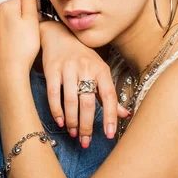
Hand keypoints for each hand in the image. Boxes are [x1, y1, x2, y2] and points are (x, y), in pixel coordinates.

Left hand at [0, 0, 39, 79]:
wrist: (10, 69)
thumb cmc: (23, 46)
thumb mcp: (31, 19)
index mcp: (6, 5)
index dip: (39, 9)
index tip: (42, 20)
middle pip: (20, 8)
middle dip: (31, 16)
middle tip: (36, 30)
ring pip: (16, 18)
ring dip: (25, 25)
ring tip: (29, 38)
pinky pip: (10, 28)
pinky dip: (17, 32)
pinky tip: (21, 42)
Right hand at [39, 21, 129, 144]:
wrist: (59, 35)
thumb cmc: (82, 56)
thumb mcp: (99, 71)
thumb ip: (108, 94)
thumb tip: (125, 114)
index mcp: (101, 69)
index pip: (109, 95)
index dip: (110, 116)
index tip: (110, 134)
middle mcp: (86, 67)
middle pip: (88, 102)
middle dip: (87, 125)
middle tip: (86, 141)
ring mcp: (68, 68)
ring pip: (71, 100)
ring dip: (72, 121)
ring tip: (74, 134)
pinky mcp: (52, 69)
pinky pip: (54, 94)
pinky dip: (57, 110)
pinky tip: (60, 121)